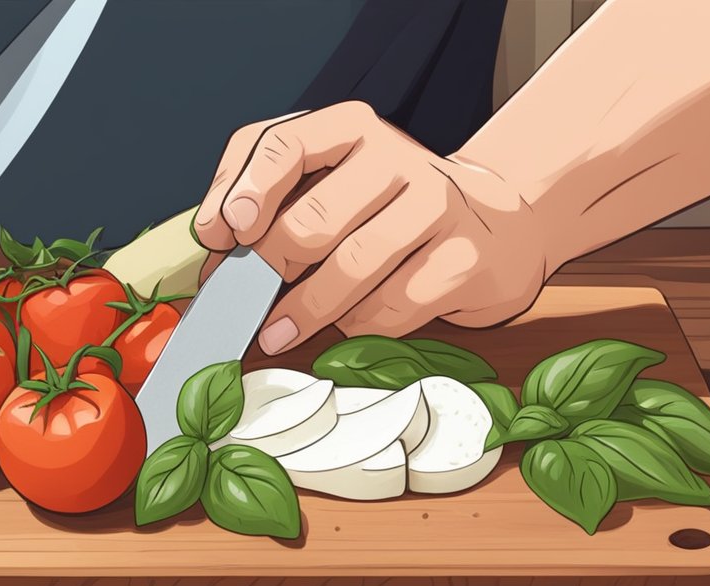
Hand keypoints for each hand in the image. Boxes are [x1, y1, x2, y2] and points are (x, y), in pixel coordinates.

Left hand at [194, 101, 549, 354]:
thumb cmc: (387, 214)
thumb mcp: (329, 188)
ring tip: (277, 332)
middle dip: (270, 269)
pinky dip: (358, 325)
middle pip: (311, 219)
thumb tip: (216, 257)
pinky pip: (391, 306)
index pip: (282, 143)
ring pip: (351, 267)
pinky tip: (348, 324)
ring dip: (304, 311)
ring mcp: (437, 205)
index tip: (221, 234)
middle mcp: (396, 157)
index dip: (242, 191)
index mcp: (350, 128)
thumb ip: (270, 206)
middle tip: (249, 301)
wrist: (493, 229)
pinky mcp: (464, 258)